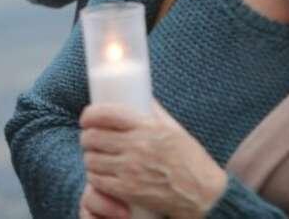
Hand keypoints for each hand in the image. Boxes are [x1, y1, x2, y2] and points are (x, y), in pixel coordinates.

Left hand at [81, 101, 226, 218]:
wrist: (202, 192)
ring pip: (91, 160)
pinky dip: (95, 176)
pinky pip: (97, 180)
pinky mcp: (128, 190)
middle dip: (86, 136)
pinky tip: (100, 174)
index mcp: (147, 126)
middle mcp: (136, 146)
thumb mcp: (174, 128)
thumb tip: (142, 95)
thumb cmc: (190, 159)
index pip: (105, 114)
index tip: (87, 118)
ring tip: (95, 157)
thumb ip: (155, 111)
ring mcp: (130, 170)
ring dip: (90, 157)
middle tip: (89, 138)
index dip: (89, 115)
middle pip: (93, 137)